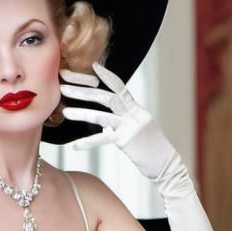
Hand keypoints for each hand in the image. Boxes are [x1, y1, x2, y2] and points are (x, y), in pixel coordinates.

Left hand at [60, 62, 176, 181]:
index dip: (106, 75)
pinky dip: (88, 142)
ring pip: (102, 115)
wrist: (167, 165)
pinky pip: (104, 139)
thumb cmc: (151, 149)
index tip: (91, 65)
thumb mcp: (138, 130)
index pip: (119, 86)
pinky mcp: (127, 141)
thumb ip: (122, 123)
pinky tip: (74, 146)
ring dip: (81, 113)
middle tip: (63, 86)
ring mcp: (130, 126)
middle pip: (105, 97)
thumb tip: (106, 124)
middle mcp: (134, 114)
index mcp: (136, 109)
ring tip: (65, 112)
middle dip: (83, 90)